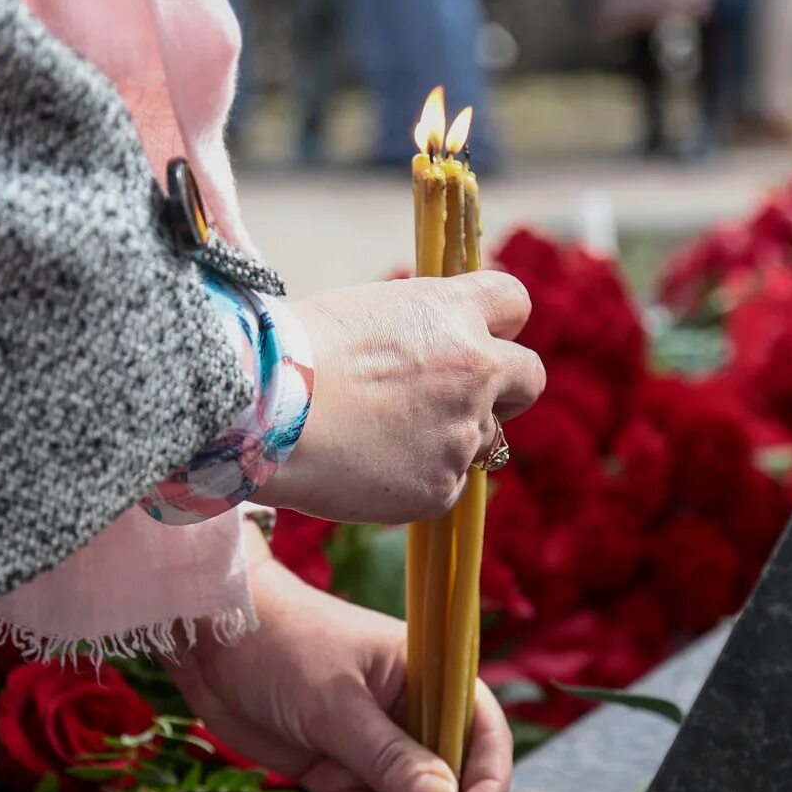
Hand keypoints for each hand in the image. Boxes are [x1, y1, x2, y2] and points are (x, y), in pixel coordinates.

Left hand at [165, 533, 511, 791]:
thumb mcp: (335, 703)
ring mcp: (376, 748)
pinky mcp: (338, 772)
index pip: (482, 736)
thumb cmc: (282, 645)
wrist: (211, 637)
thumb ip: (388, 757)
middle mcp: (412, 716)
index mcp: (430, 679)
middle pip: (455, 784)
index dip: (486, 788)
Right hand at [256, 272, 543, 523]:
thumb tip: (430, 353)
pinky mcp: (441, 488)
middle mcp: (476, 369)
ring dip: (444, 439)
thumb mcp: (367, 312)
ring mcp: (462, 433)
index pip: (515, 303)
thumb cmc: (293, 352)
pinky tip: (363, 468)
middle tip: (455, 400)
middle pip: (529, 379)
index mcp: (454, 311)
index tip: (477, 337)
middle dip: (502, 390)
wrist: (262, 409)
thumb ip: (417, 331)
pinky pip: (444, 486)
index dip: (497, 324)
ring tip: (375, 436)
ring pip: (479, 440)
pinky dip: (413, 482)